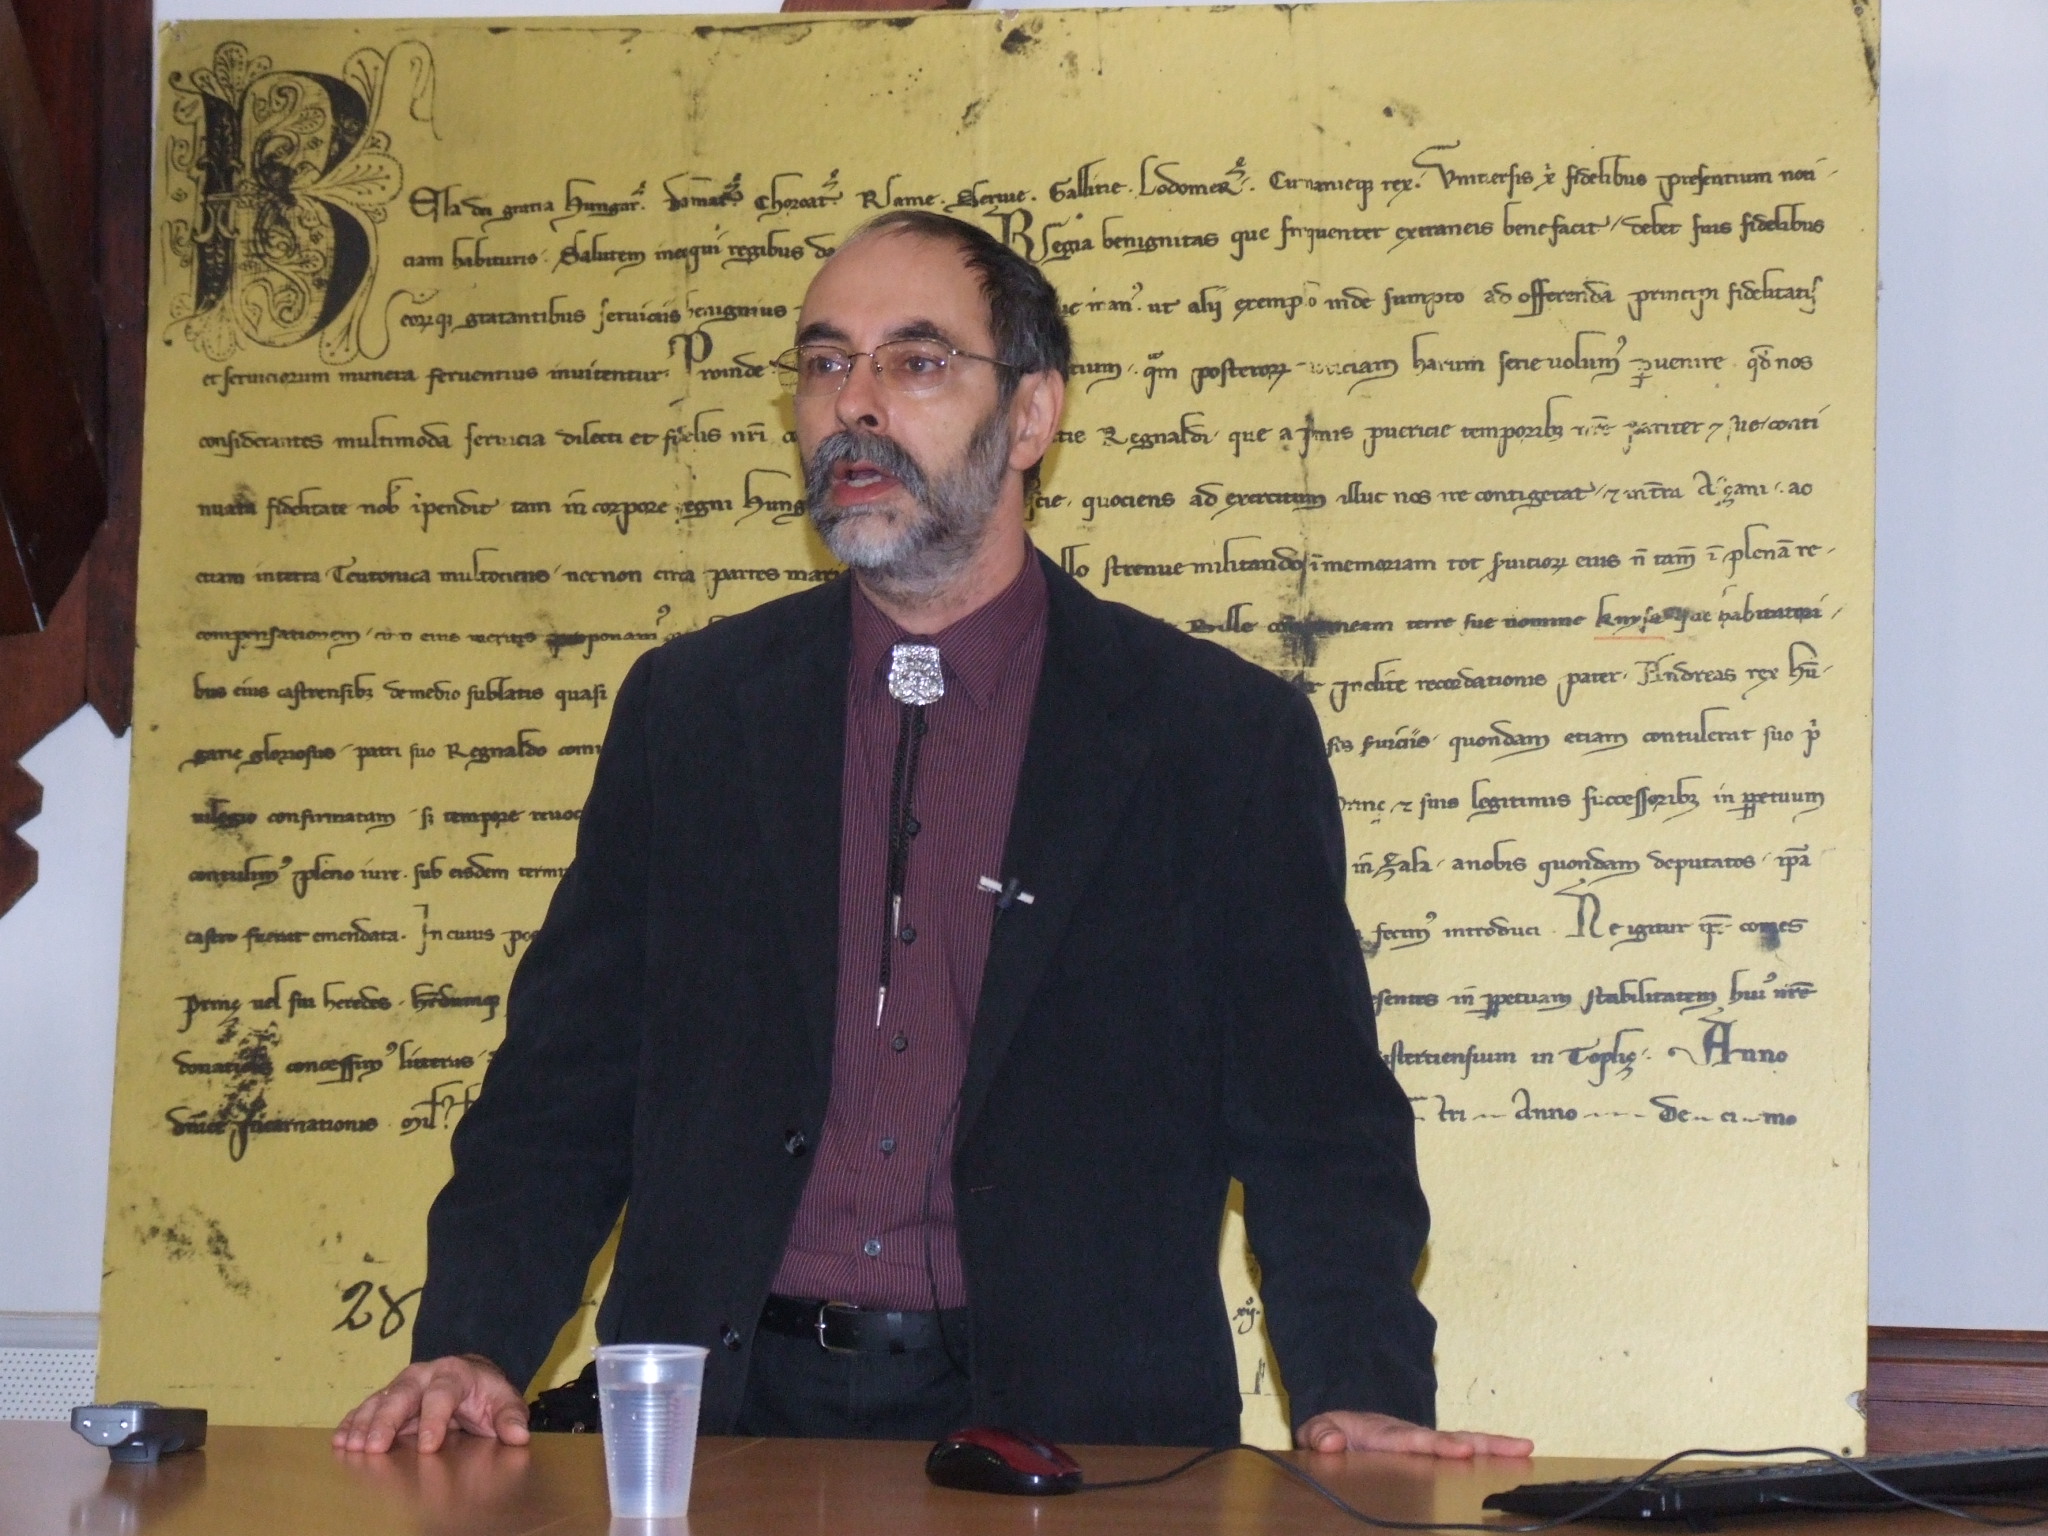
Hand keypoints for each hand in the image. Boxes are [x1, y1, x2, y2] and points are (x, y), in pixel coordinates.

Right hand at [332, 1354, 529, 1453]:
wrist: (469, 1377)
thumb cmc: (485, 1394)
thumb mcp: (504, 1401)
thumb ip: (511, 1417)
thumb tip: (519, 1434)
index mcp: (454, 1374)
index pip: (442, 1394)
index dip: (434, 1419)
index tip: (428, 1445)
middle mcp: (423, 1375)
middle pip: (402, 1394)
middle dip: (387, 1420)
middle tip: (374, 1446)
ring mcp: (402, 1385)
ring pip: (380, 1400)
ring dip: (363, 1423)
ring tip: (350, 1445)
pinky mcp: (387, 1397)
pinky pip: (366, 1408)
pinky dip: (352, 1423)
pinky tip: (340, 1439)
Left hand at [1295, 1411, 1533, 1458]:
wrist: (1340, 1426)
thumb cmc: (1332, 1432)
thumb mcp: (1317, 1432)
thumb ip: (1320, 1436)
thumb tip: (1334, 1443)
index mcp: (1386, 1435)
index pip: (1415, 1440)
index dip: (1438, 1445)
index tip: (1462, 1450)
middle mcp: (1412, 1436)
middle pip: (1452, 1439)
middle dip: (1484, 1443)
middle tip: (1518, 1446)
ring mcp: (1424, 1445)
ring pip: (1464, 1445)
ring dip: (1495, 1448)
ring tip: (1527, 1449)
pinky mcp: (1431, 1455)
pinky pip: (1462, 1456)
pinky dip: (1488, 1458)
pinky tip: (1514, 1463)